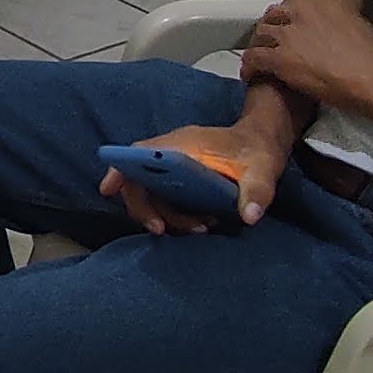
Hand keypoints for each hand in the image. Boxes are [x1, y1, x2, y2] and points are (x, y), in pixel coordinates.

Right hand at [98, 119, 289, 235]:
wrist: (264, 142)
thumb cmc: (258, 149)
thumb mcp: (262, 168)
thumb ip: (257, 190)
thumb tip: (249, 216)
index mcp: (183, 145)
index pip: (140, 152)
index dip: (120, 169)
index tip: (108, 189)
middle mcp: (172, 155)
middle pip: (140, 181)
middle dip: (145, 209)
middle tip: (161, 231)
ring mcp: (175, 169)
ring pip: (154, 195)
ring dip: (168, 217)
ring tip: (199, 229)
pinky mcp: (183, 182)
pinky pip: (168, 200)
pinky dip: (177, 216)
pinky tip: (202, 225)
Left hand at [240, 0, 372, 119]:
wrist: (370, 77)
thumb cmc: (371, 59)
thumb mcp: (359, 30)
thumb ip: (343, 28)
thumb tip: (345, 36)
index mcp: (319, 7)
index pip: (291, 8)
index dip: (285, 19)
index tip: (285, 27)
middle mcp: (299, 16)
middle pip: (272, 19)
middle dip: (268, 31)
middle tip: (268, 42)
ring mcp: (287, 37)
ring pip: (260, 37)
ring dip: (258, 47)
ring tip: (256, 57)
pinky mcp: (280, 59)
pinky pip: (255, 59)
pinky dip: (250, 67)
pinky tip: (249, 74)